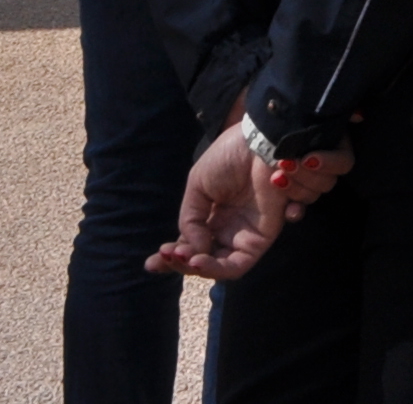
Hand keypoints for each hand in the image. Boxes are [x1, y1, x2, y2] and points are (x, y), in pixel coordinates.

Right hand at [147, 116, 351, 280]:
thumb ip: (190, 219)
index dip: (170, 257)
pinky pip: (239, 265)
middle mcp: (227, 229)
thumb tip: (189, 248)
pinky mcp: (261, 238)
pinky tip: (198, 258)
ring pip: (218, 268)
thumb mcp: (197, 185)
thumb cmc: (229, 157)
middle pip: (201, 260)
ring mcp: (244, 235)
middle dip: (179, 264)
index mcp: (211, 216)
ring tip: (183, 258)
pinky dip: (218, 269)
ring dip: (197, 269)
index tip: (151, 262)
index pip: (189, 244)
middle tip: (166, 256)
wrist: (259, 143)